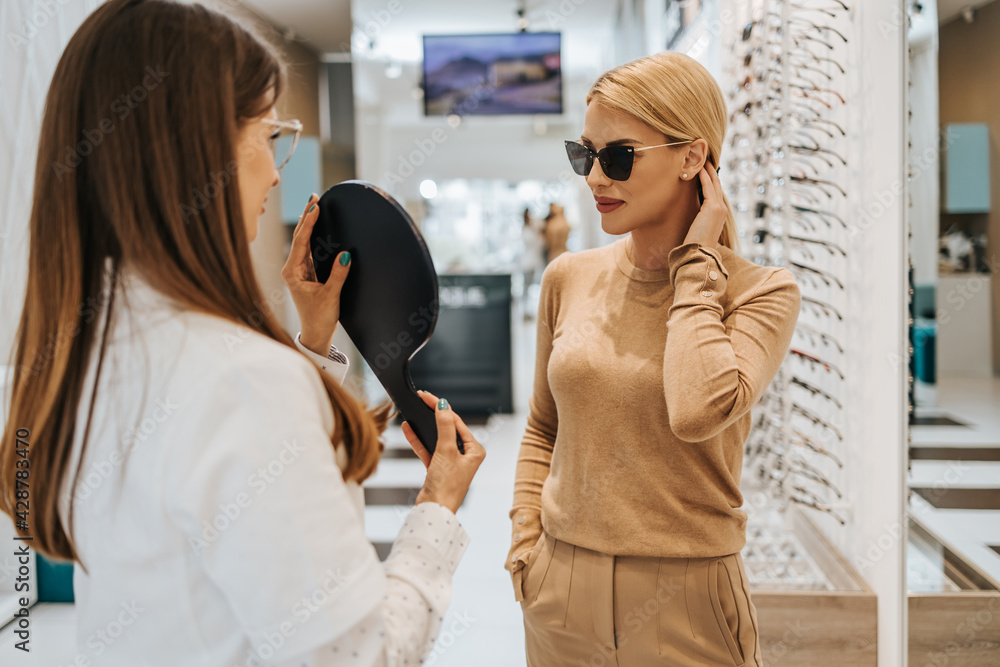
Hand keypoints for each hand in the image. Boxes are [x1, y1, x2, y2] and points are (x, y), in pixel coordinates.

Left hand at [281, 193, 350, 353]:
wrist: (316, 334)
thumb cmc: (319, 318)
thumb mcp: (331, 296)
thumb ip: (337, 275)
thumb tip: (346, 255)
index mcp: (292, 273)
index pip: (300, 241)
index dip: (308, 223)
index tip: (315, 207)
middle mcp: (293, 269)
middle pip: (299, 237)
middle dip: (306, 216)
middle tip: (314, 197)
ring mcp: (299, 270)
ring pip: (304, 242)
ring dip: (309, 224)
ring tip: (315, 205)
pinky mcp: (307, 273)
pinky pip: (310, 249)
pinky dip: (313, 236)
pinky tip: (315, 225)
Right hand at [401, 390, 485, 514]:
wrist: (434, 511)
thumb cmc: (447, 485)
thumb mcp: (446, 451)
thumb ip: (445, 426)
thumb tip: (443, 406)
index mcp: (475, 450)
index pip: (457, 422)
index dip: (442, 408)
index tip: (428, 397)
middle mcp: (465, 455)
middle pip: (448, 428)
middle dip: (433, 414)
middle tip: (421, 399)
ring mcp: (451, 462)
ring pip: (437, 438)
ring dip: (424, 426)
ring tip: (414, 410)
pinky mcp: (438, 469)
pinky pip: (428, 450)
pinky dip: (419, 441)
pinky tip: (409, 429)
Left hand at [683, 162, 725, 250]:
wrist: (699, 254)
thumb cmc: (696, 245)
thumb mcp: (698, 229)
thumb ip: (697, 220)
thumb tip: (690, 215)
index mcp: (719, 215)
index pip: (715, 193)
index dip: (711, 180)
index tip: (704, 170)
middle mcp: (722, 209)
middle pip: (717, 184)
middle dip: (711, 171)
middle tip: (705, 158)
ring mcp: (719, 208)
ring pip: (714, 183)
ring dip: (708, 170)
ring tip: (701, 159)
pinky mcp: (713, 208)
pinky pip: (708, 187)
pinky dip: (704, 176)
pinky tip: (698, 168)